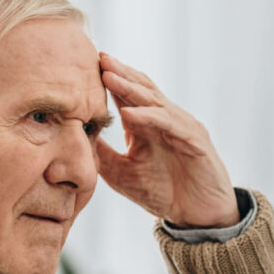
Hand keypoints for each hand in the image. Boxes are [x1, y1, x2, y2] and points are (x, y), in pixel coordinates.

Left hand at [95, 53, 239, 228]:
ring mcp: (181, 127)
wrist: (199, 216)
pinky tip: (128, 114)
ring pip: (154, 101)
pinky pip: (169, 124)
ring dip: (130, 88)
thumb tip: (74, 138)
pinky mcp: (195, 141)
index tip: (84, 66)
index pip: (126, 96)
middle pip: (141, 88)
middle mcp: (165, 120)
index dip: (108, 80)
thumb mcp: (123, 174)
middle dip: (119, 72)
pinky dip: (149, 117)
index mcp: (148, 125)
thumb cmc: (164, 193)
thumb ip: (103, 154)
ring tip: (108, 76)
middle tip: (97, 57)